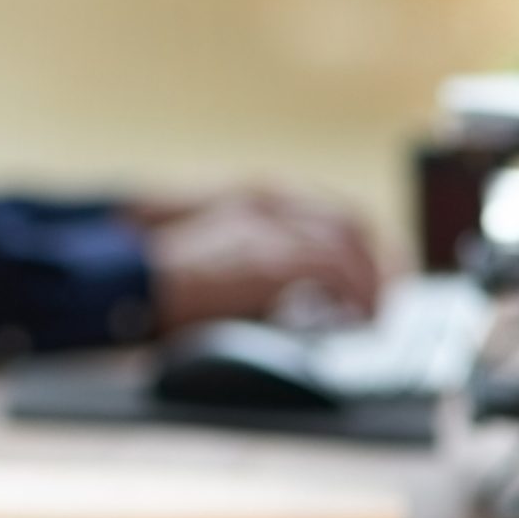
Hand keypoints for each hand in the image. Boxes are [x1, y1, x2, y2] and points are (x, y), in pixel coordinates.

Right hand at [143, 184, 383, 331]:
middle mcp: (270, 204)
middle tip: (387, 296)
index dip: (358, 243)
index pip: (327, 211)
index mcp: (253, 199)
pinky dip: (357, 294)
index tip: (374, 272)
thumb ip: (254, 260)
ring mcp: (273, 228)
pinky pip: (339, 271)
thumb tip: (298, 293)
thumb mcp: (214, 254)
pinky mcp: (274, 258)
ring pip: (350, 245)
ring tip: (375, 315)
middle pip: (349, 222)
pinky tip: (357, 319)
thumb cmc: (160, 280)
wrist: (131, 283)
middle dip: (377, 259)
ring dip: (371, 281)